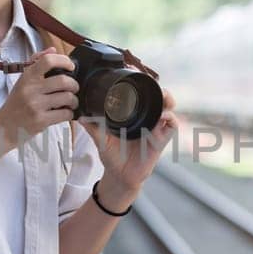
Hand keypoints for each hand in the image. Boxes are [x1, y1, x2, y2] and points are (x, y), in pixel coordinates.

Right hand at [0, 50, 76, 147]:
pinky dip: (69, 114)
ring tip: (71, 103)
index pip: (48, 61)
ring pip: (67, 98)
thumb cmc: (17, 103)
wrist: (5, 126)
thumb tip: (53, 50)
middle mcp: (31, 89)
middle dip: (74, 85)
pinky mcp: (40, 120)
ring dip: (74, 101)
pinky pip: (65, 114)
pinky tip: (65, 113)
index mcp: (27, 77)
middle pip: (64, 81)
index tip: (71, 66)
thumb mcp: (23, 81)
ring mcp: (35, 105)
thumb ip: (37, 64)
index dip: (64, 61)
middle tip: (73, 89)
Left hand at [83, 87, 177, 203]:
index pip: (143, 96)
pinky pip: (172, 126)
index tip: (138, 78)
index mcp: (134, 116)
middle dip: (160, 89)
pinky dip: (169, 118)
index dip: (144, 85)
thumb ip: (92, 127)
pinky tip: (161, 117)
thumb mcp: (100, 139)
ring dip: (167, 100)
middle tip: (154, 85)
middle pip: (160, 98)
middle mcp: (146, 120)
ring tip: (162, 98)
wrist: (119, 176)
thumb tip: (80, 116)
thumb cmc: (113, 156)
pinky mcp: (161, 140)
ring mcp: (155, 129)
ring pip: (169, 108)